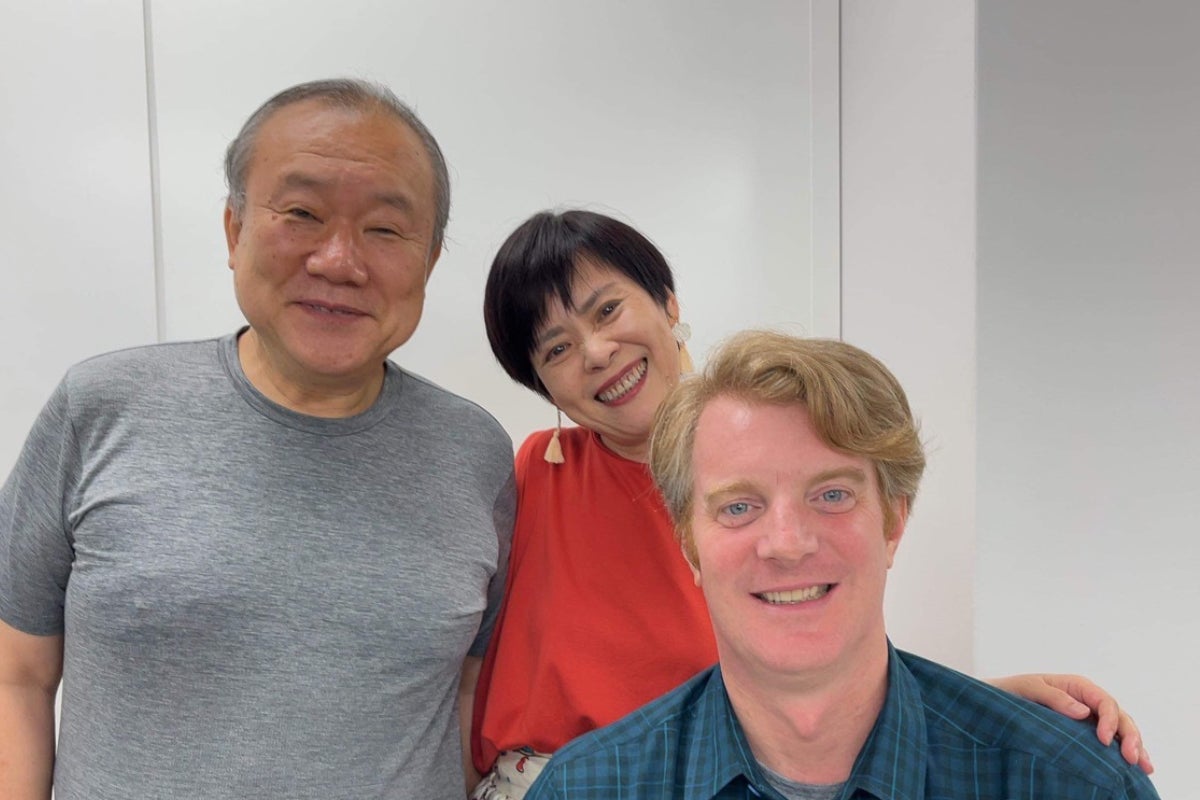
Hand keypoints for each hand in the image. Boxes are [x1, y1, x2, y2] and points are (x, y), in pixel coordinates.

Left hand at [987, 673, 1152, 773]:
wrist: (996, 705)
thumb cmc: (1011, 692)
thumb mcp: (1029, 688)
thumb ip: (1054, 696)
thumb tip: (1083, 712)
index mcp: (1077, 687)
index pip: (1104, 701)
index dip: (1109, 720)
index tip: (1104, 740)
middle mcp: (1088, 702)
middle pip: (1119, 717)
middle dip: (1130, 737)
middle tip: (1133, 759)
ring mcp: (1090, 719)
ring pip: (1121, 730)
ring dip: (1135, 746)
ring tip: (1144, 767)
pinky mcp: (1087, 734)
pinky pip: (1112, 742)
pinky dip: (1126, 752)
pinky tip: (1137, 769)